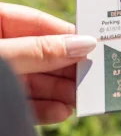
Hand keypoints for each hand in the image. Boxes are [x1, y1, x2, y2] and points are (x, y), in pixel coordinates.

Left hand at [0, 3, 96, 124]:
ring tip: (82, 98)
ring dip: (60, 92)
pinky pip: (23, 103)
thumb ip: (39, 52)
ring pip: (35, 81)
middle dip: (68, 68)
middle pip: (41, 55)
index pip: (37, 24)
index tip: (96, 45)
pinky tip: (61, 111)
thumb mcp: (2, 56)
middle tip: (95, 77)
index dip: (67, 35)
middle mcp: (0, 48)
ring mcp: (0, 76)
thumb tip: (84, 44)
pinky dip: (42, 109)